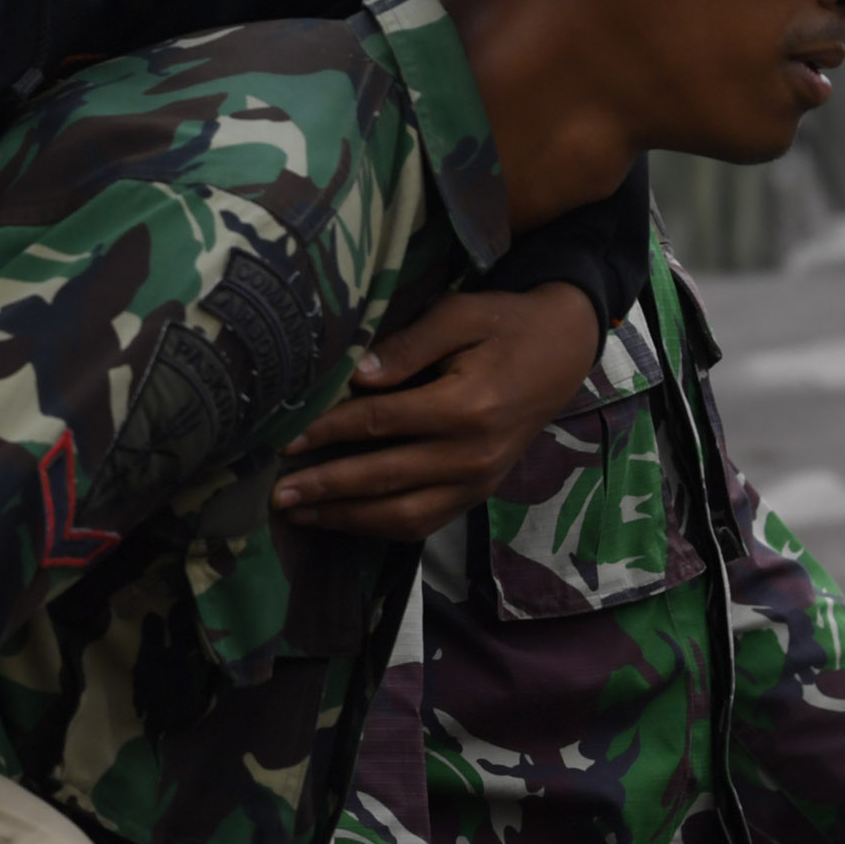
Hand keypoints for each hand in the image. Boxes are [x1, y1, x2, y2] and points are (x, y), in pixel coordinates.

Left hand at [274, 285, 602, 539]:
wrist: (565, 351)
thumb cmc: (507, 324)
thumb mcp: (459, 315)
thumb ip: (408, 346)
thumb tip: (357, 376)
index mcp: (466, 407)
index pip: (380, 424)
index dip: (330, 433)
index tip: (290, 440)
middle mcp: (472, 455)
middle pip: (384, 478)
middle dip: (326, 489)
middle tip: (279, 495)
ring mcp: (478, 482)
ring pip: (402, 515)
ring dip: (347, 519)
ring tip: (302, 515)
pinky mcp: (479, 494)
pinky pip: (424, 523)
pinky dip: (380, 527)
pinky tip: (345, 520)